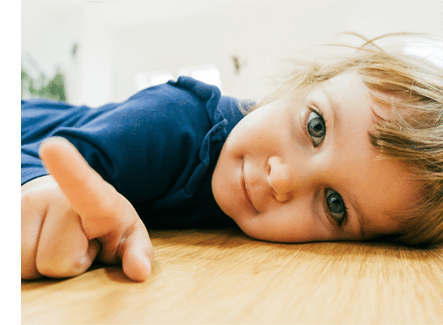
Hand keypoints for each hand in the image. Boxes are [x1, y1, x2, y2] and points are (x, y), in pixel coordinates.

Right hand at [21, 137, 153, 281]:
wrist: (66, 203)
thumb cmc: (103, 223)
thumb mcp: (127, 235)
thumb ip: (138, 252)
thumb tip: (140, 272)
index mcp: (94, 197)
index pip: (82, 186)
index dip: (68, 168)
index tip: (53, 147)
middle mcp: (51, 194)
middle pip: (55, 261)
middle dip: (67, 263)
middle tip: (74, 243)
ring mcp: (21, 204)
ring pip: (26, 265)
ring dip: (41, 264)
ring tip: (54, 242)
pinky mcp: (5, 215)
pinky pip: (11, 264)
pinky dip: (23, 264)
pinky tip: (36, 244)